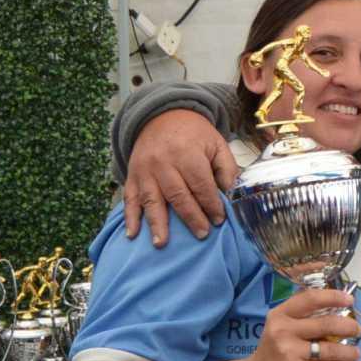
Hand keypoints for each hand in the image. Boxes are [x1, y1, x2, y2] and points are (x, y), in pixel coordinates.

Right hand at [124, 110, 239, 245]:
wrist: (163, 116)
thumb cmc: (195, 135)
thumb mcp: (217, 144)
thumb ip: (227, 168)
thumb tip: (232, 194)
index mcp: (187, 153)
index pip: (200, 185)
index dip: (211, 204)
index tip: (219, 220)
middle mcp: (163, 163)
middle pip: (178, 195)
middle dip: (191, 218)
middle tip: (202, 235)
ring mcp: (144, 170)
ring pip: (151, 200)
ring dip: (156, 224)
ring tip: (161, 244)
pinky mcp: (132, 176)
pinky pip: (129, 198)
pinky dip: (130, 217)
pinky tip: (132, 234)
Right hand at [242, 289, 360, 360]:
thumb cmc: (275, 349)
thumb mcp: (282, 326)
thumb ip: (304, 316)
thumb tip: (339, 306)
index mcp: (281, 314)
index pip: (310, 299)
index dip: (333, 297)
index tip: (350, 300)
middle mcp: (282, 330)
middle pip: (326, 324)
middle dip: (349, 327)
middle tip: (357, 330)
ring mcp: (287, 351)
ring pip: (329, 349)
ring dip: (349, 352)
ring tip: (356, 354)